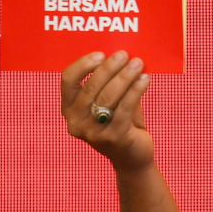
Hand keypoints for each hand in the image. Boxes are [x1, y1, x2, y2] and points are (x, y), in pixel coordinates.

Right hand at [61, 50, 153, 171]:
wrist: (133, 158)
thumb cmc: (122, 124)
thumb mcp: (110, 103)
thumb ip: (110, 83)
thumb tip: (123, 57)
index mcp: (69, 109)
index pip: (68, 81)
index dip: (83, 64)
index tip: (101, 53)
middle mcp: (76, 122)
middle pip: (91, 87)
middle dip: (109, 68)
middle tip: (125, 54)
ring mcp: (94, 132)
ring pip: (108, 97)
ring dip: (125, 77)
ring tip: (138, 63)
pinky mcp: (114, 138)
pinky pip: (125, 108)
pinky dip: (136, 90)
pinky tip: (145, 79)